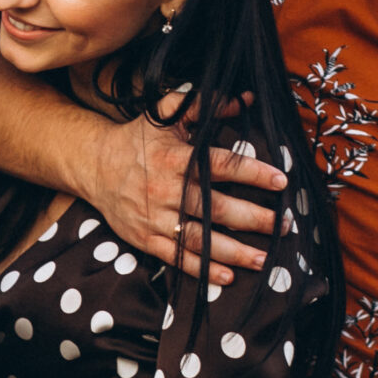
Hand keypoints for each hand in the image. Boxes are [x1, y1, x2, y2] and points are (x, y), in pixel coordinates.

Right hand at [85, 110, 282, 284]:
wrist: (94, 165)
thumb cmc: (137, 139)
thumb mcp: (166, 115)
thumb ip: (205, 105)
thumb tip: (246, 100)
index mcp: (175, 159)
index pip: (220, 166)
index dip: (252, 173)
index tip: (281, 182)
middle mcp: (166, 191)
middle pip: (217, 209)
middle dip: (254, 219)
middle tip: (283, 225)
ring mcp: (155, 219)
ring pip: (201, 240)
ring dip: (235, 252)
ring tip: (264, 259)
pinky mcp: (145, 239)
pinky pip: (178, 259)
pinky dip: (203, 270)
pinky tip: (228, 277)